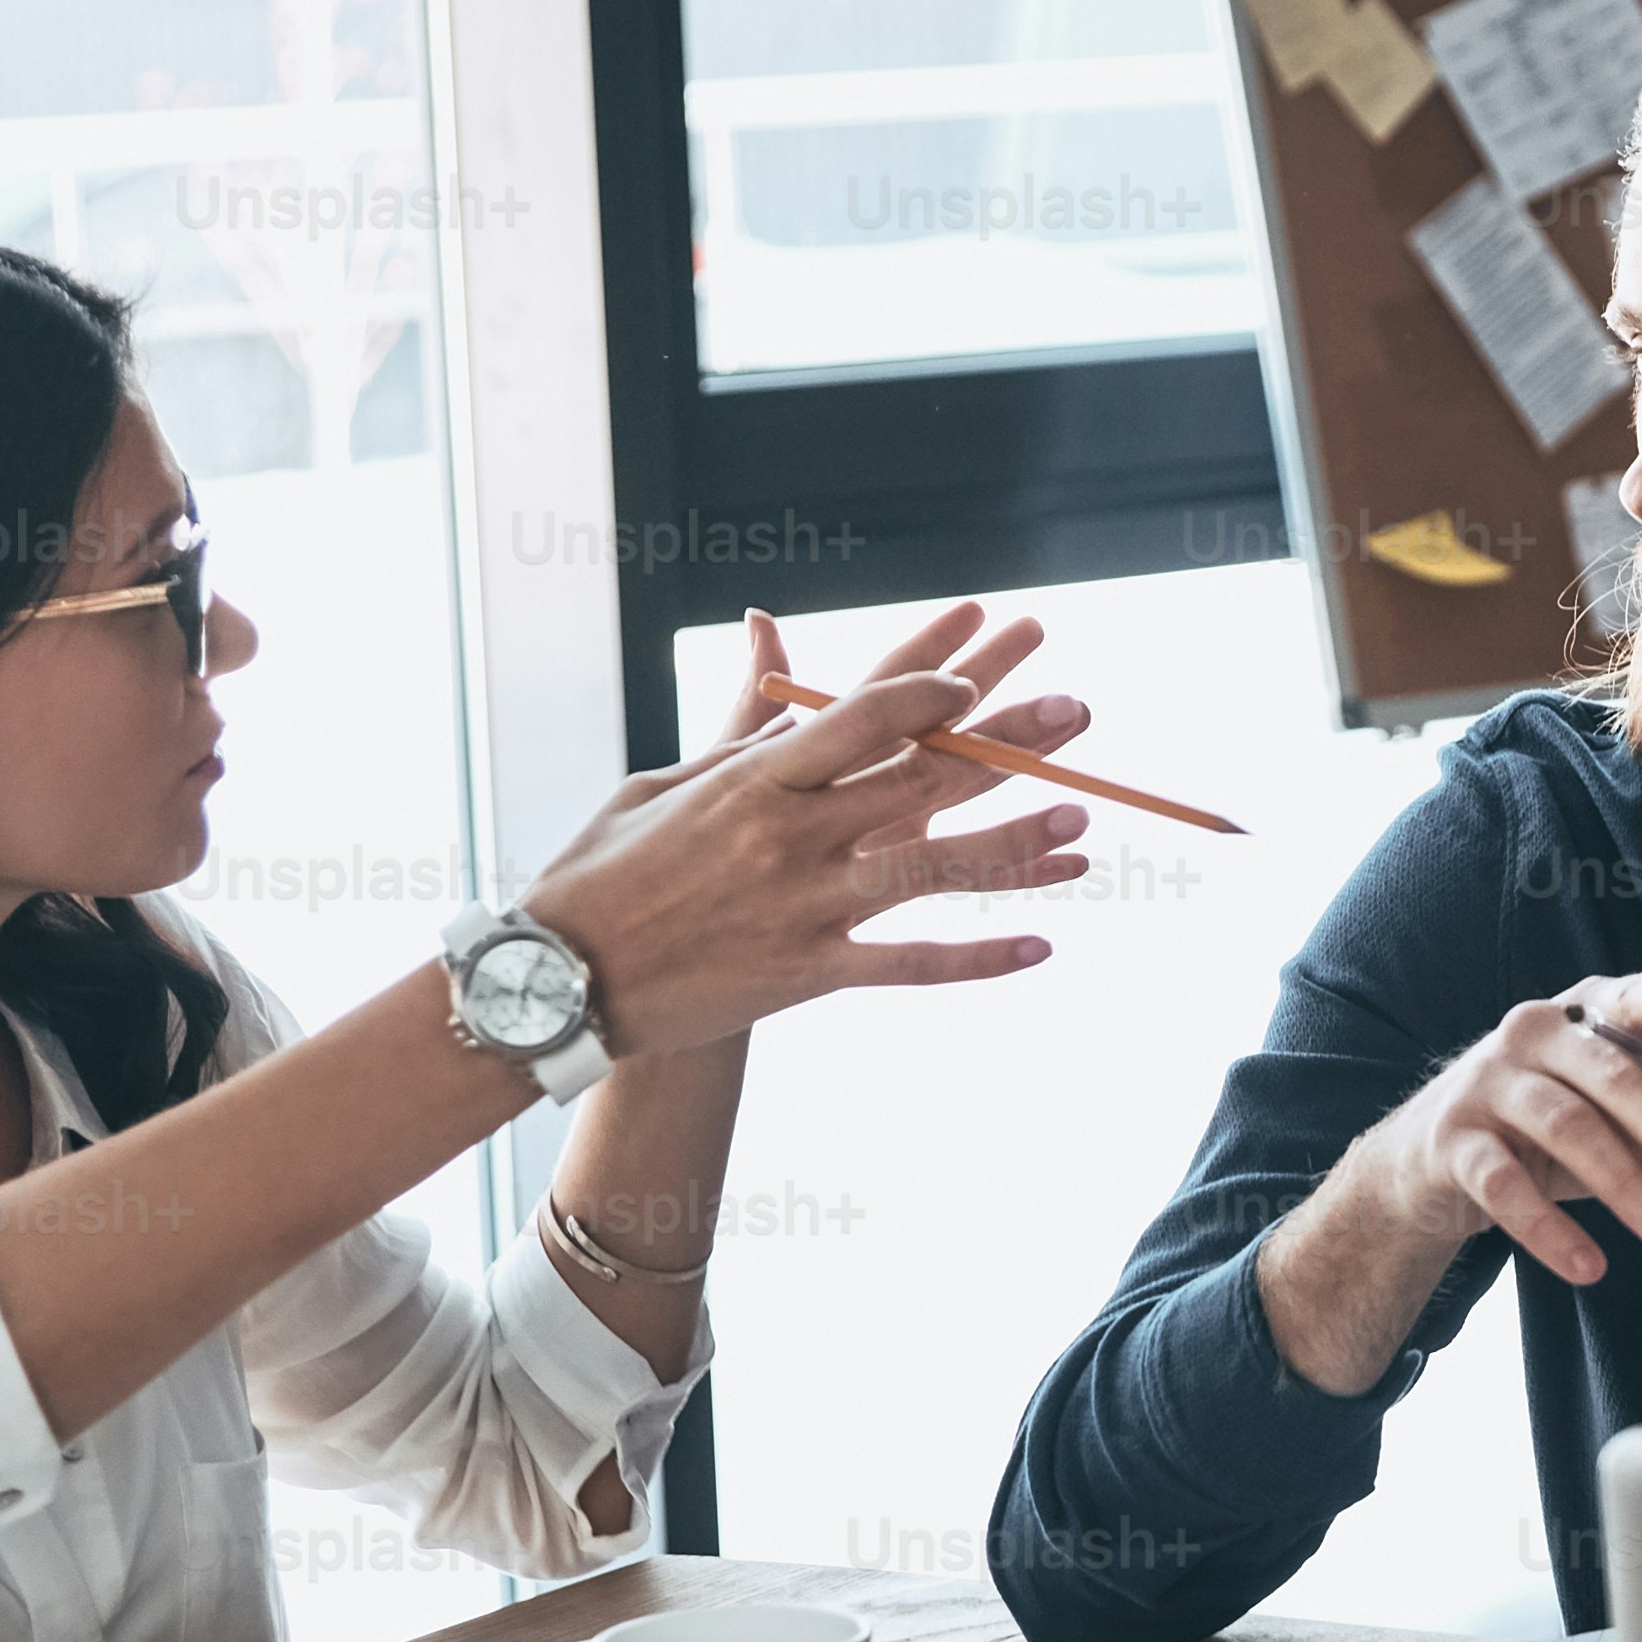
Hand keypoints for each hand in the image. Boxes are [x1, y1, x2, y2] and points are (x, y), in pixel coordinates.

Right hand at [506, 604, 1097, 1056]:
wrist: (558, 981)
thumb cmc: (603, 870)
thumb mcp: (664, 783)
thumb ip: (740, 735)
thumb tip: (782, 659)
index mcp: (755, 781)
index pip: (861, 718)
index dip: (928, 692)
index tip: (975, 675)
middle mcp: (791, 839)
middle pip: (922, 779)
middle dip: (1006, 741)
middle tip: (1075, 713)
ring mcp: (807, 909)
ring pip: (934, 870)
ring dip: (1016, 844)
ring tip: (1082, 820)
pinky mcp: (812, 974)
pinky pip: (913, 966)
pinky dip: (979, 957)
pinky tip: (1039, 945)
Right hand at [1356, 961, 1641, 1292]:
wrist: (1433, 1167)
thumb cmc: (1562, 1131)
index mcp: (1589, 1016)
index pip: (1625, 1000)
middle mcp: (1535, 1035)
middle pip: (1612, 1077)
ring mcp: (1489, 1086)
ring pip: (1564, 1129)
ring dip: (1624, 1186)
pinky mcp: (1452, 1143)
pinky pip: (1501, 1183)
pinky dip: (1546, 1227)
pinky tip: (1589, 1267)